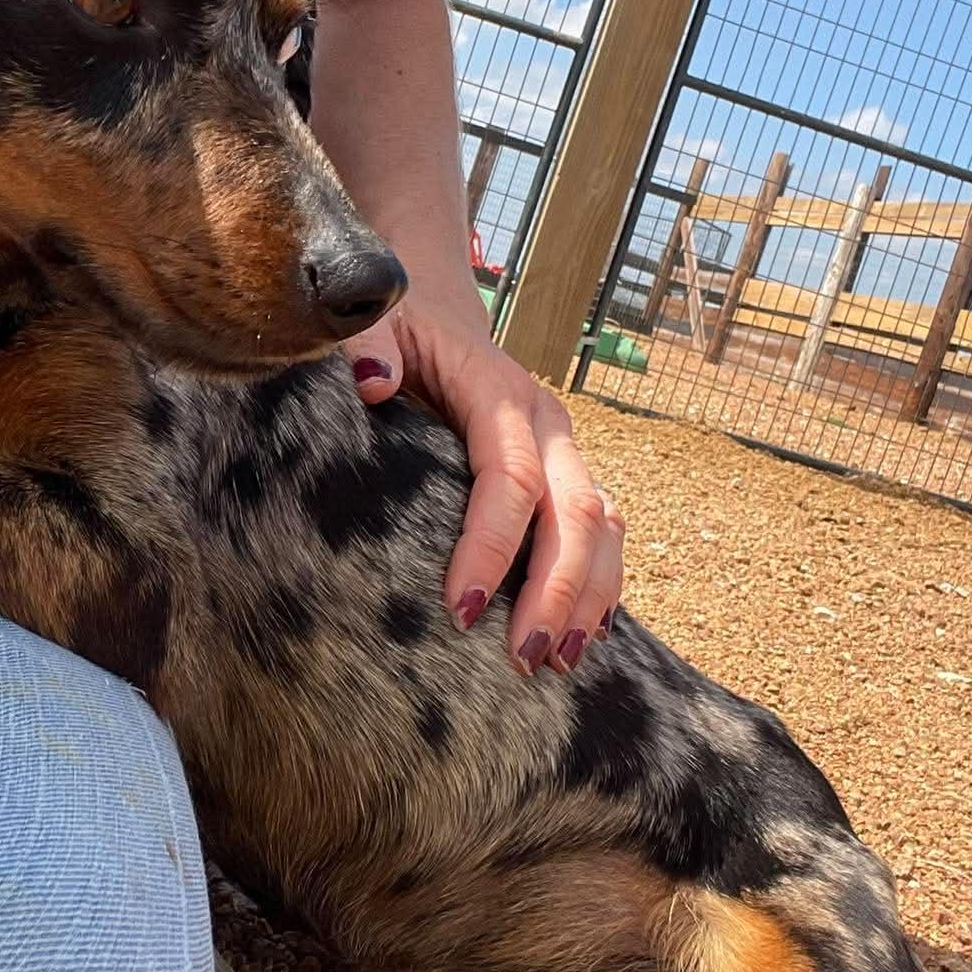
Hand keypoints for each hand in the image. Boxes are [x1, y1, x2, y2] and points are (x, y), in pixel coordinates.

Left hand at [343, 277, 623, 673]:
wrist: (432, 308)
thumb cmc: (394, 327)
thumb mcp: (370, 321)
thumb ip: (366, 342)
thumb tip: (375, 383)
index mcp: (499, 390)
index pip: (511, 477)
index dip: (491, 545)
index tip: (459, 609)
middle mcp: (546, 423)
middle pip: (575, 512)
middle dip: (556, 591)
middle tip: (523, 659)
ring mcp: (564, 451)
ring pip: (605, 528)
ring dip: (588, 598)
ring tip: (556, 662)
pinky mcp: (567, 475)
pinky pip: (603, 534)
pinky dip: (600, 586)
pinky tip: (580, 636)